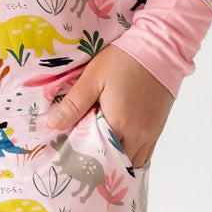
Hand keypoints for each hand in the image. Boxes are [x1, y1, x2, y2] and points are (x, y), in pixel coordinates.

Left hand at [44, 44, 174, 167]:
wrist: (159, 49)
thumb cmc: (123, 60)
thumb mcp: (93, 78)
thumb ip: (74, 104)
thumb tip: (52, 125)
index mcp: (118, 124)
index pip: (98, 155)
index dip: (83, 157)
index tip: (70, 155)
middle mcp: (137, 135)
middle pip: (116, 162)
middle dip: (100, 162)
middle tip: (82, 155)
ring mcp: (150, 134)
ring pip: (132, 162)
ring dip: (116, 159)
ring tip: (99, 151)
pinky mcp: (158, 129)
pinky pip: (144, 154)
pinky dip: (130, 154)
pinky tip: (118, 145)